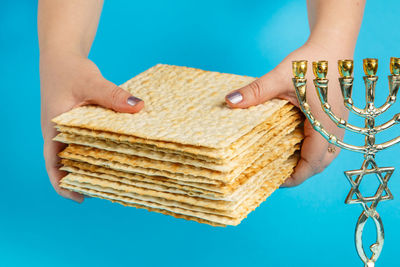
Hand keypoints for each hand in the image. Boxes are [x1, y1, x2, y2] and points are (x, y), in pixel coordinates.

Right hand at [40, 52, 143, 201]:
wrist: (61, 55)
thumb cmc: (69, 69)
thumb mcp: (91, 82)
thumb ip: (113, 95)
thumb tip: (139, 108)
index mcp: (53, 128)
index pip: (53, 163)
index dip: (62, 183)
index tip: (79, 198)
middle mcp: (58, 131)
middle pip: (67, 162)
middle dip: (82, 177)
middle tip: (106, 189)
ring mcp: (67, 126)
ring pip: (78, 150)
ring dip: (91, 162)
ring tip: (114, 174)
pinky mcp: (77, 120)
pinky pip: (86, 138)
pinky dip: (98, 145)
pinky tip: (116, 148)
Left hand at [225, 42, 349, 186]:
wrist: (333, 44)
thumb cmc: (312, 60)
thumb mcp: (281, 76)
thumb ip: (256, 91)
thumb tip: (230, 102)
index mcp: (325, 125)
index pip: (312, 163)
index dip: (294, 177)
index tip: (274, 182)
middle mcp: (335, 129)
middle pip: (319, 164)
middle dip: (299, 173)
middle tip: (274, 173)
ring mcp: (337, 124)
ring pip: (324, 155)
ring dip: (305, 162)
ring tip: (282, 161)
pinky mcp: (334, 118)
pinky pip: (325, 144)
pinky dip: (310, 150)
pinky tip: (292, 143)